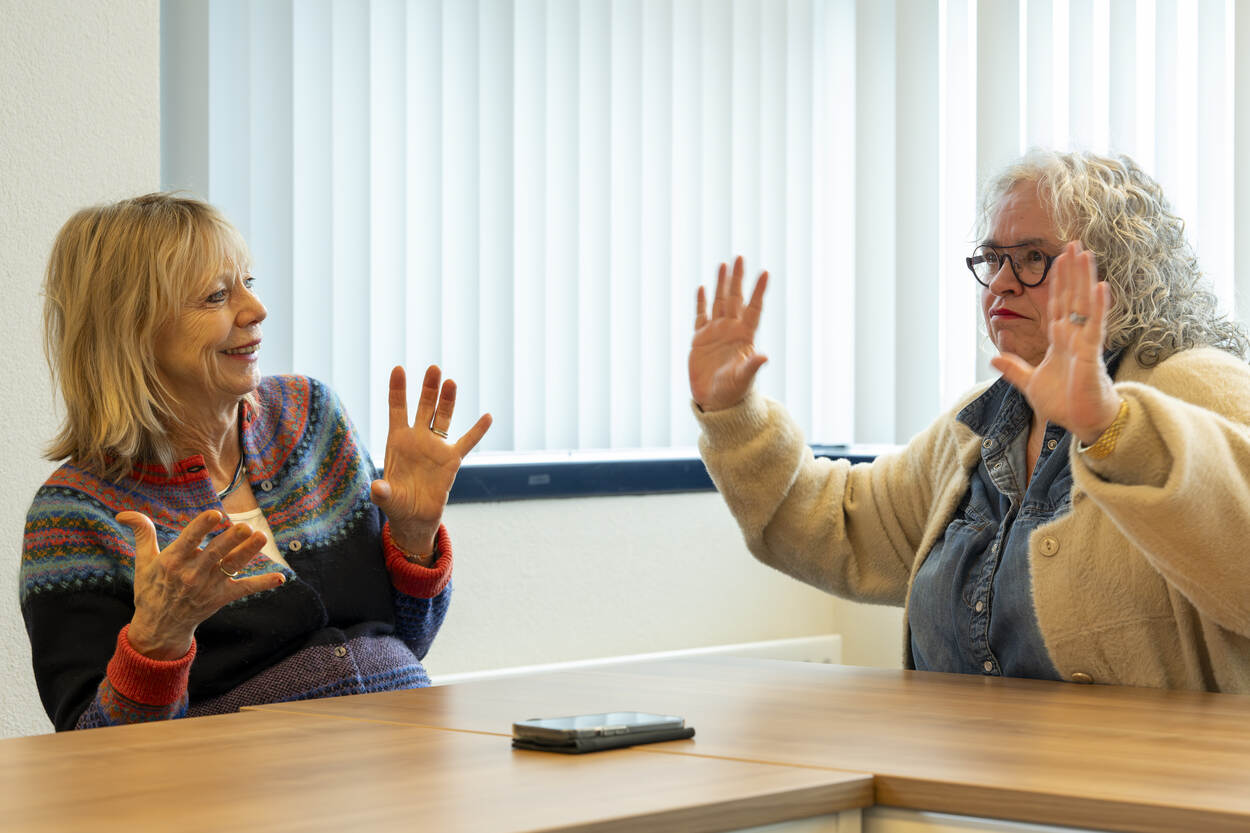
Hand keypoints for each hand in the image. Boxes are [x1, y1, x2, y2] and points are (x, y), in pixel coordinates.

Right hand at [119, 509, 283, 660]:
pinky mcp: (221, 597)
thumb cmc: (151, 589)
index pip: (189, 540)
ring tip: (262, 537)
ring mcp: (208, 586)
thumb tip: (124, 513)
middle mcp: (191, 574)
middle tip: (245, 526)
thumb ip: (142, 533)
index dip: (202, 527)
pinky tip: (280, 578)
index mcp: (172, 561)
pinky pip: (244, 589)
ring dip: (248, 552)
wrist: (159, 626)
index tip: (215, 514)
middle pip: (214, 553)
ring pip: (231, 566)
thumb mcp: (143, 562)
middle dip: (230, 540)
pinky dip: (262, 584)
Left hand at [370, 365, 491, 557]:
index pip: (397, 409)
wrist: (415, 517)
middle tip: (434, 369)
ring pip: (444, 417)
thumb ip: (382, 492)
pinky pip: (467, 442)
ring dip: (448, 400)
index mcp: (397, 441)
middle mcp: (417, 438)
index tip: (399, 369)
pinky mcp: (452, 460)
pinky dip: (477, 431)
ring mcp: (436, 447)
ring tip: (451, 382)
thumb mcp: (387, 499)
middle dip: (428, 388)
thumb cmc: (397, 504)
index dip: (398, 389)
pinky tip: (487, 417)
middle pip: (424, 407)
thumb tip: (377, 488)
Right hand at [689, 256, 769, 410]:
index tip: (765, 272)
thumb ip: (752, 366)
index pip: (753, 308)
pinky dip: (701, 302)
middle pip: (735, 298)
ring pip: (719, 302)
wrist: (715, 401)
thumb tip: (765, 357)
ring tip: (723, 265)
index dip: (758, 291)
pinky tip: (702, 288)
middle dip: (737, 278)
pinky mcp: (700, 339)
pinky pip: (700, 316)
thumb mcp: (743, 379)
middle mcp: (731, 330)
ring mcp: (715, 333)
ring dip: (721, 284)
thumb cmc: (733, 392)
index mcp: (744, 336)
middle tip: (739, 257)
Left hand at [990, 241, 1120, 444]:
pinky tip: (1100, 286)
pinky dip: (1098, 307)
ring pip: (1085, 304)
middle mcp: (1074, 336)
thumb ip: (1014, 369)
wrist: (1084, 424)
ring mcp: (1085, 343)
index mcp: (1060, 341)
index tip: (1058, 260)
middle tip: (1074, 244)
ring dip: (1086, 278)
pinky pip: (1096, 327)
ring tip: (1086, 253)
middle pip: (1072, 296)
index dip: (1057, 282)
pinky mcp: (1092, 355)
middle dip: (1072, 271)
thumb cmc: (1065, 404)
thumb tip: (993, 357)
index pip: (1057, 305)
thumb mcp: (1030, 383)